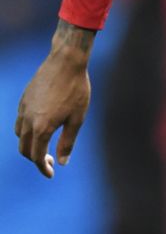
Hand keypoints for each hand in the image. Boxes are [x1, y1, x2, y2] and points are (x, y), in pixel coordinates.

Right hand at [15, 20, 93, 176]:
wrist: (66, 60)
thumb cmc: (76, 88)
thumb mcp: (77, 118)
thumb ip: (68, 142)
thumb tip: (62, 162)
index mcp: (42, 128)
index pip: (37, 157)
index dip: (44, 168)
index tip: (52, 173)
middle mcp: (28, 120)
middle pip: (24, 149)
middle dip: (35, 159)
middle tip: (50, 161)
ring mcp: (24, 108)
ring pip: (19, 135)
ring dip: (29, 144)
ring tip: (44, 143)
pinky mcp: (24, 98)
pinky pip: (20, 120)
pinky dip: (26, 129)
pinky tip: (40, 124)